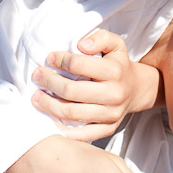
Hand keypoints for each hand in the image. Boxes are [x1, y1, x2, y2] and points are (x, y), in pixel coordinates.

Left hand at [31, 29, 161, 140]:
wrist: (136, 89)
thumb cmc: (119, 64)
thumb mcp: (115, 44)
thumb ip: (100, 38)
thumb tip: (81, 45)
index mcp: (115, 71)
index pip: (78, 65)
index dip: (60, 60)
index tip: (49, 57)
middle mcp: (114, 94)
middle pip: (71, 91)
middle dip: (49, 82)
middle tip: (37, 75)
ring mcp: (111, 114)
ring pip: (72, 113)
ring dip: (49, 105)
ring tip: (36, 97)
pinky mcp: (107, 129)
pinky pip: (80, 135)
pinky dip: (61, 129)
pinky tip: (48, 118)